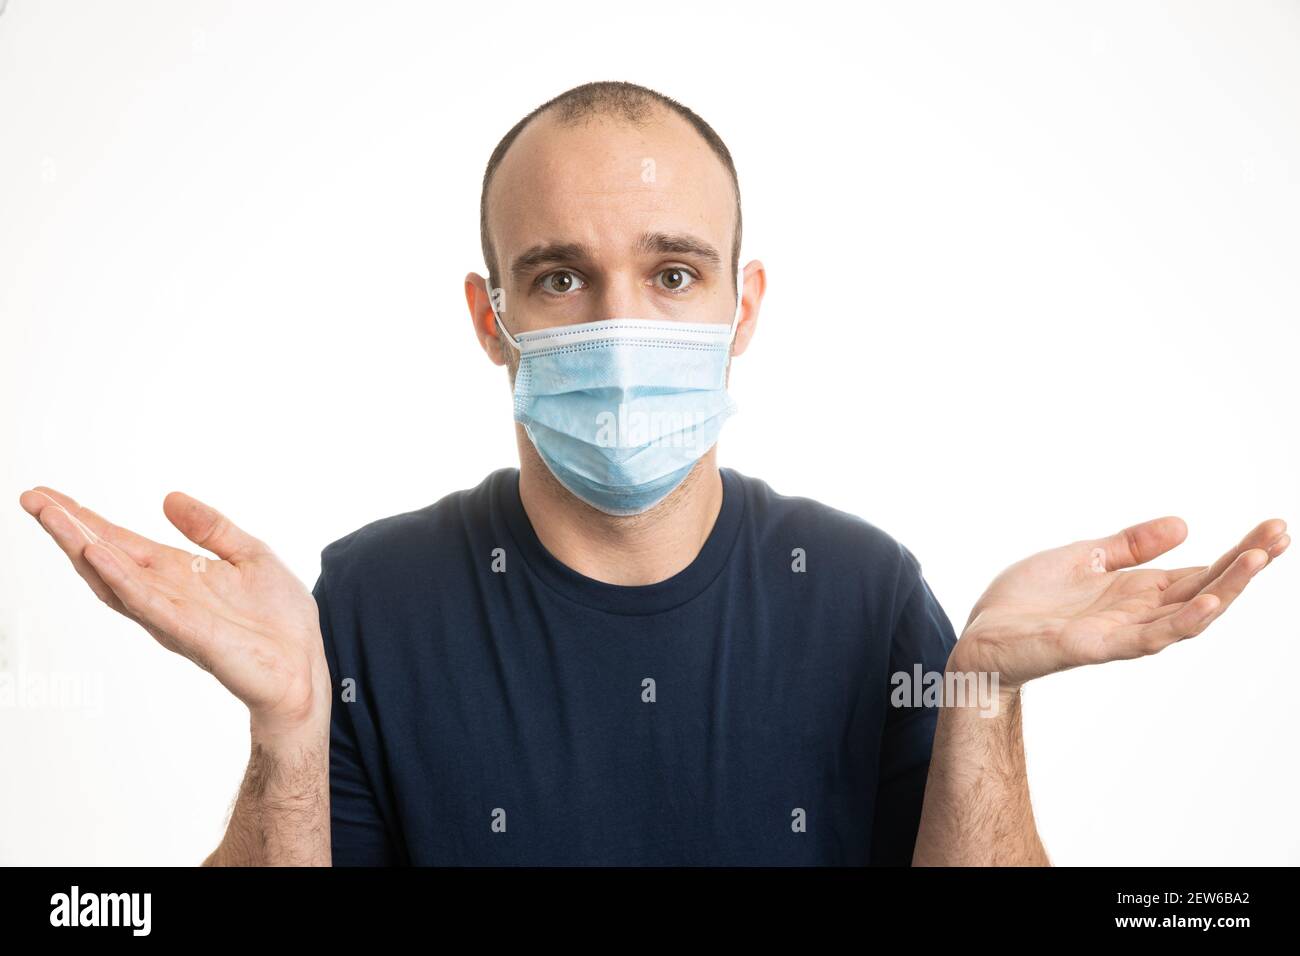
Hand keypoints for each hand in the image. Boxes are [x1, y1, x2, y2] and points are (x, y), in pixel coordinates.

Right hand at [19, 486, 328, 734]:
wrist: (305, 665)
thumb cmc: (279, 620)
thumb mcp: (250, 554)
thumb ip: (211, 527)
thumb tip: (168, 497)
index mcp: (177, 575)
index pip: (120, 543)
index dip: (85, 519)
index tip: (48, 495)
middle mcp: (164, 595)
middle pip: (105, 558)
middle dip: (69, 529)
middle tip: (32, 498)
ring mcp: (172, 615)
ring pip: (115, 577)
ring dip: (83, 546)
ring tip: (53, 516)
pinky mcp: (191, 634)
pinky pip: (148, 603)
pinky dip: (120, 578)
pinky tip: (96, 554)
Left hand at [951, 517, 1288, 692]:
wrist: (980, 638)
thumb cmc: (1026, 603)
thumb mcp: (1083, 557)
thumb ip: (1130, 545)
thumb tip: (1185, 524)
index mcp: (1137, 591)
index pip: (1201, 572)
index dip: (1238, 552)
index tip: (1274, 527)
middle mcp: (1138, 614)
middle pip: (1206, 588)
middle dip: (1246, 563)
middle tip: (1281, 532)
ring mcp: (1121, 633)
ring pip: (1189, 614)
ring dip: (1226, 588)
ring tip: (1259, 557)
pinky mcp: (1096, 646)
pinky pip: (1149, 638)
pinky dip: (1181, 621)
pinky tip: (1208, 602)